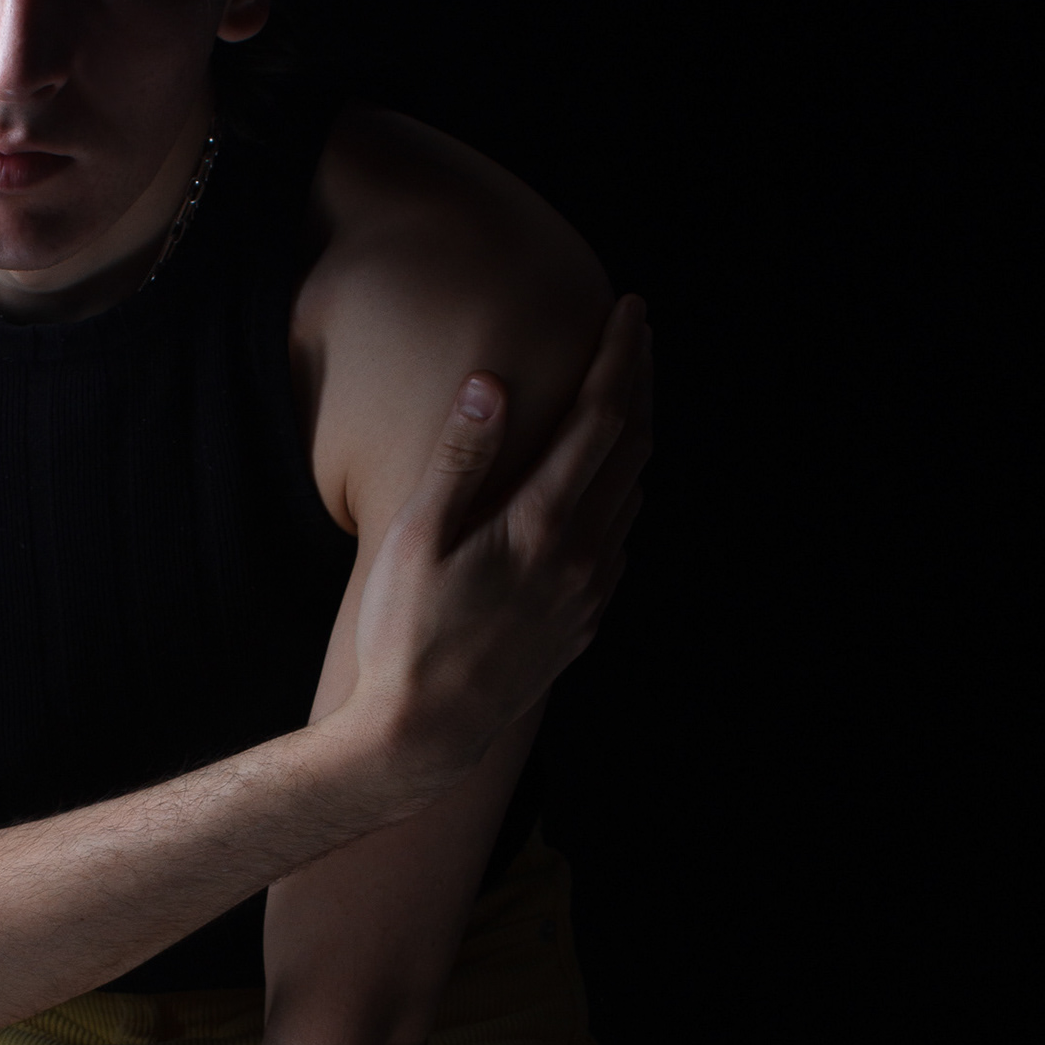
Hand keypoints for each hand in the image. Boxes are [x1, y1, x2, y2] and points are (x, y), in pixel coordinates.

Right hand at [349, 293, 652, 794]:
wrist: (424, 735)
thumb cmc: (403, 634)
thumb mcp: (415, 538)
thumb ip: (460, 457)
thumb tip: (491, 380)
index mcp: (541, 524)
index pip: (603, 418)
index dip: (621, 356)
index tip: (630, 309)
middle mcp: (581, 555)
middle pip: (635, 447)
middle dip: (641, 382)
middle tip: (638, 333)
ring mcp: (589, 592)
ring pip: (634, 494)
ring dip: (637, 436)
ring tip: (627, 394)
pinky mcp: (584, 622)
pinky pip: (620, 541)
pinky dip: (624, 493)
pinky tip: (606, 486)